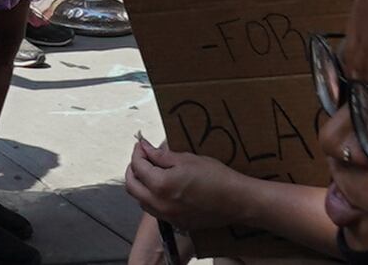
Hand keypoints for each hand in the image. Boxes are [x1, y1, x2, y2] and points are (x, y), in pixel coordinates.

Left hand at [126, 138, 250, 232]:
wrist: (235, 201)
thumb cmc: (215, 177)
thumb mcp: (187, 159)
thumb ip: (161, 155)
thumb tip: (145, 148)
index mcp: (161, 185)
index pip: (138, 166)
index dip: (138, 153)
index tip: (142, 145)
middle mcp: (159, 204)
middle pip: (132, 187)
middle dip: (132, 169)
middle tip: (141, 157)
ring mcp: (167, 216)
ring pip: (141, 201)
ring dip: (140, 185)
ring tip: (150, 171)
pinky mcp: (176, 223)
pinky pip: (154, 210)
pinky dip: (151, 198)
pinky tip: (162, 188)